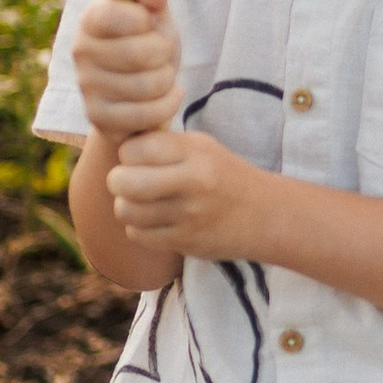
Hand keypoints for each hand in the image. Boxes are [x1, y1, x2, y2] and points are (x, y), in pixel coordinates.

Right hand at [72, 0, 184, 139]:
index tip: (147, 24)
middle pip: (138, 54)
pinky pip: (147, 114)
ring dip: (168, 80)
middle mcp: (81, 51)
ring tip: (163, 76)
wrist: (146, 93)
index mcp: (92, 19)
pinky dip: (168, 104)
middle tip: (162, 55)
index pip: (112, 15)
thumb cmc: (151, 47)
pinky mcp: (98, 117)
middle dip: (165, 54)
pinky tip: (167, 96)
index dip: (143, 20)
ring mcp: (87, 87)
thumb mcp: (157, 19)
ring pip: (147, 85)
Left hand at [104, 127, 263, 259]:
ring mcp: (190, 215)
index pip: (134, 149)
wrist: (265, 214)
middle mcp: (193, 182)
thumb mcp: (201, 147)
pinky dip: (139, 229)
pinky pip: (138, 235)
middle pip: (124, 182)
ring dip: (127, 207)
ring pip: (126, 212)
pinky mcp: (186, 241)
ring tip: (141, 202)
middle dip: (118, 182)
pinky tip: (155, 221)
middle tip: (127, 182)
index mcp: (195, 152)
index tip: (139, 158)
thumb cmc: (223, 174)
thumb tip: (117, 141)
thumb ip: (163, 143)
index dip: (128, 154)